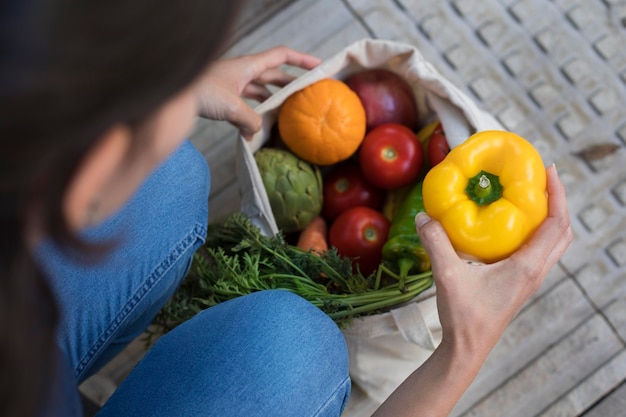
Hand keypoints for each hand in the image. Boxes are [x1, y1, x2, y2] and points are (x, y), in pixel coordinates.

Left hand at [196, 46, 320, 138]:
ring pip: (261, 91)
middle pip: (274, 75)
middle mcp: (242, 73)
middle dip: (292, 84)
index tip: (319, 67)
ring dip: (274, 102)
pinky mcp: (224, 98)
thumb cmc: (198, 92)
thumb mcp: (231, 107)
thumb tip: (257, 133)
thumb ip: (251, 120)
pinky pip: (247, 104)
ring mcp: (233, 85)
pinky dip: (255, 114)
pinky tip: (258, 129)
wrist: (171, 96)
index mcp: (248, 66)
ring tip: (289, 115)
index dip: (302, 60)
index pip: (281, 56)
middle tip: (309, 95)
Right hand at [373, 165, 572, 416]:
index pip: (556, 225)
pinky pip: (536, 251)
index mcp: (527, 266)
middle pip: (561, 232)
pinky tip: (507, 227)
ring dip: (548, 218)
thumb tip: (424, 216)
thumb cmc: (464, 316)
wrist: (467, 348)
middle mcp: (534, 271)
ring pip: (551, 243)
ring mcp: (528, 279)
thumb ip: (436, 242)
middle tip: (541, 180)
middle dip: (557, 202)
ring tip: (529, 198)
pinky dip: (533, 233)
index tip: (548, 171)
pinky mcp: (518, 283)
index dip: (557, 195)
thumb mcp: (447, 275)